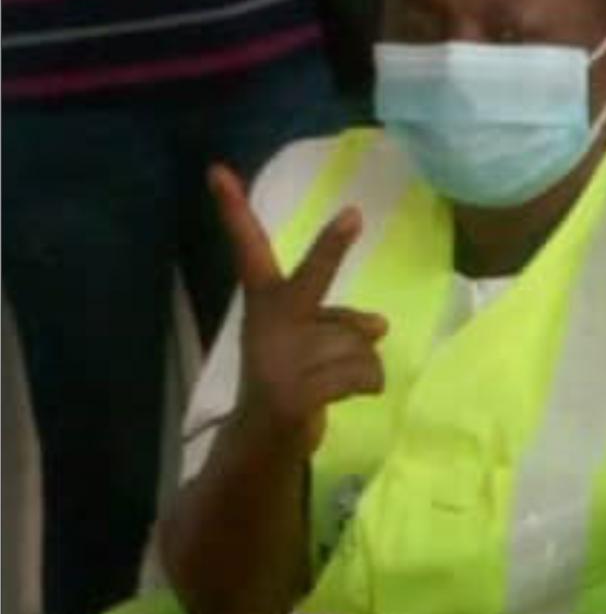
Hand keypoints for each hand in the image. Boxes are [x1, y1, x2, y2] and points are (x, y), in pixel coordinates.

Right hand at [210, 164, 386, 451]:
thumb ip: (341, 325)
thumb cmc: (294, 382)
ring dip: (363, 362)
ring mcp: (280, 360)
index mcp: (266, 306)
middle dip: (331, 249)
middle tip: (353, 215)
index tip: (218, 170)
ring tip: (334, 381)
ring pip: (360, 341)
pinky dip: (368, 384)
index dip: (236, 213)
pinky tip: (346, 396)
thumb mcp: (313, 346)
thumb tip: (379, 325)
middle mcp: (269, 325)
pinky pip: (362, 373)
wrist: (265, 443)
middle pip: (310, 281)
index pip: (250, 252)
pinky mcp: (295, 394)